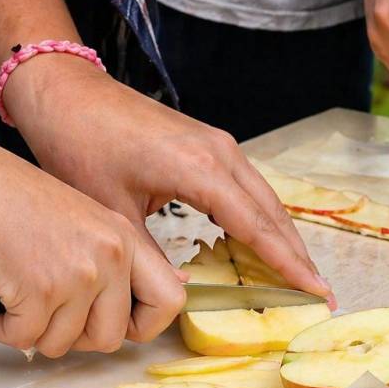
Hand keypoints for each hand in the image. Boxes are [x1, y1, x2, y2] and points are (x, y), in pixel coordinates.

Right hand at [0, 138, 184, 355]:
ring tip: (17, 298)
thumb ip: (123, 259)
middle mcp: (109, 258)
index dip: (145, 326)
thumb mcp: (89, 220)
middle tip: (51, 315)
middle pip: (112, 337)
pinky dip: (2, 328)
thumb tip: (173, 285)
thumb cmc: (14, 199)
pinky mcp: (38, 291)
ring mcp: (77, 276)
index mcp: (126, 240)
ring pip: (64, 343)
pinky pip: (25, 338)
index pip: (169, 302)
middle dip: (77, 338)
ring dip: (34, 331)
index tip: (120, 325)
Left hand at [4, 56, 333, 304]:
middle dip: (299, 257)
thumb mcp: (111, 212)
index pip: (258, 227)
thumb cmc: (79, 146)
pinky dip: (264, 218)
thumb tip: (182, 292)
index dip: (290, 265)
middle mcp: (221, 152)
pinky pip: (250, 188)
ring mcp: (219, 144)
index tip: (317, 293)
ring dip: (285, 238)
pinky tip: (267, 242)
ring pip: (266, 200)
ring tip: (303, 275)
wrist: (65, 92)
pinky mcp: (210, 143)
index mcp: (201, 169)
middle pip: (273, 214)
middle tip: (322, 294)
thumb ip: (150, 256)